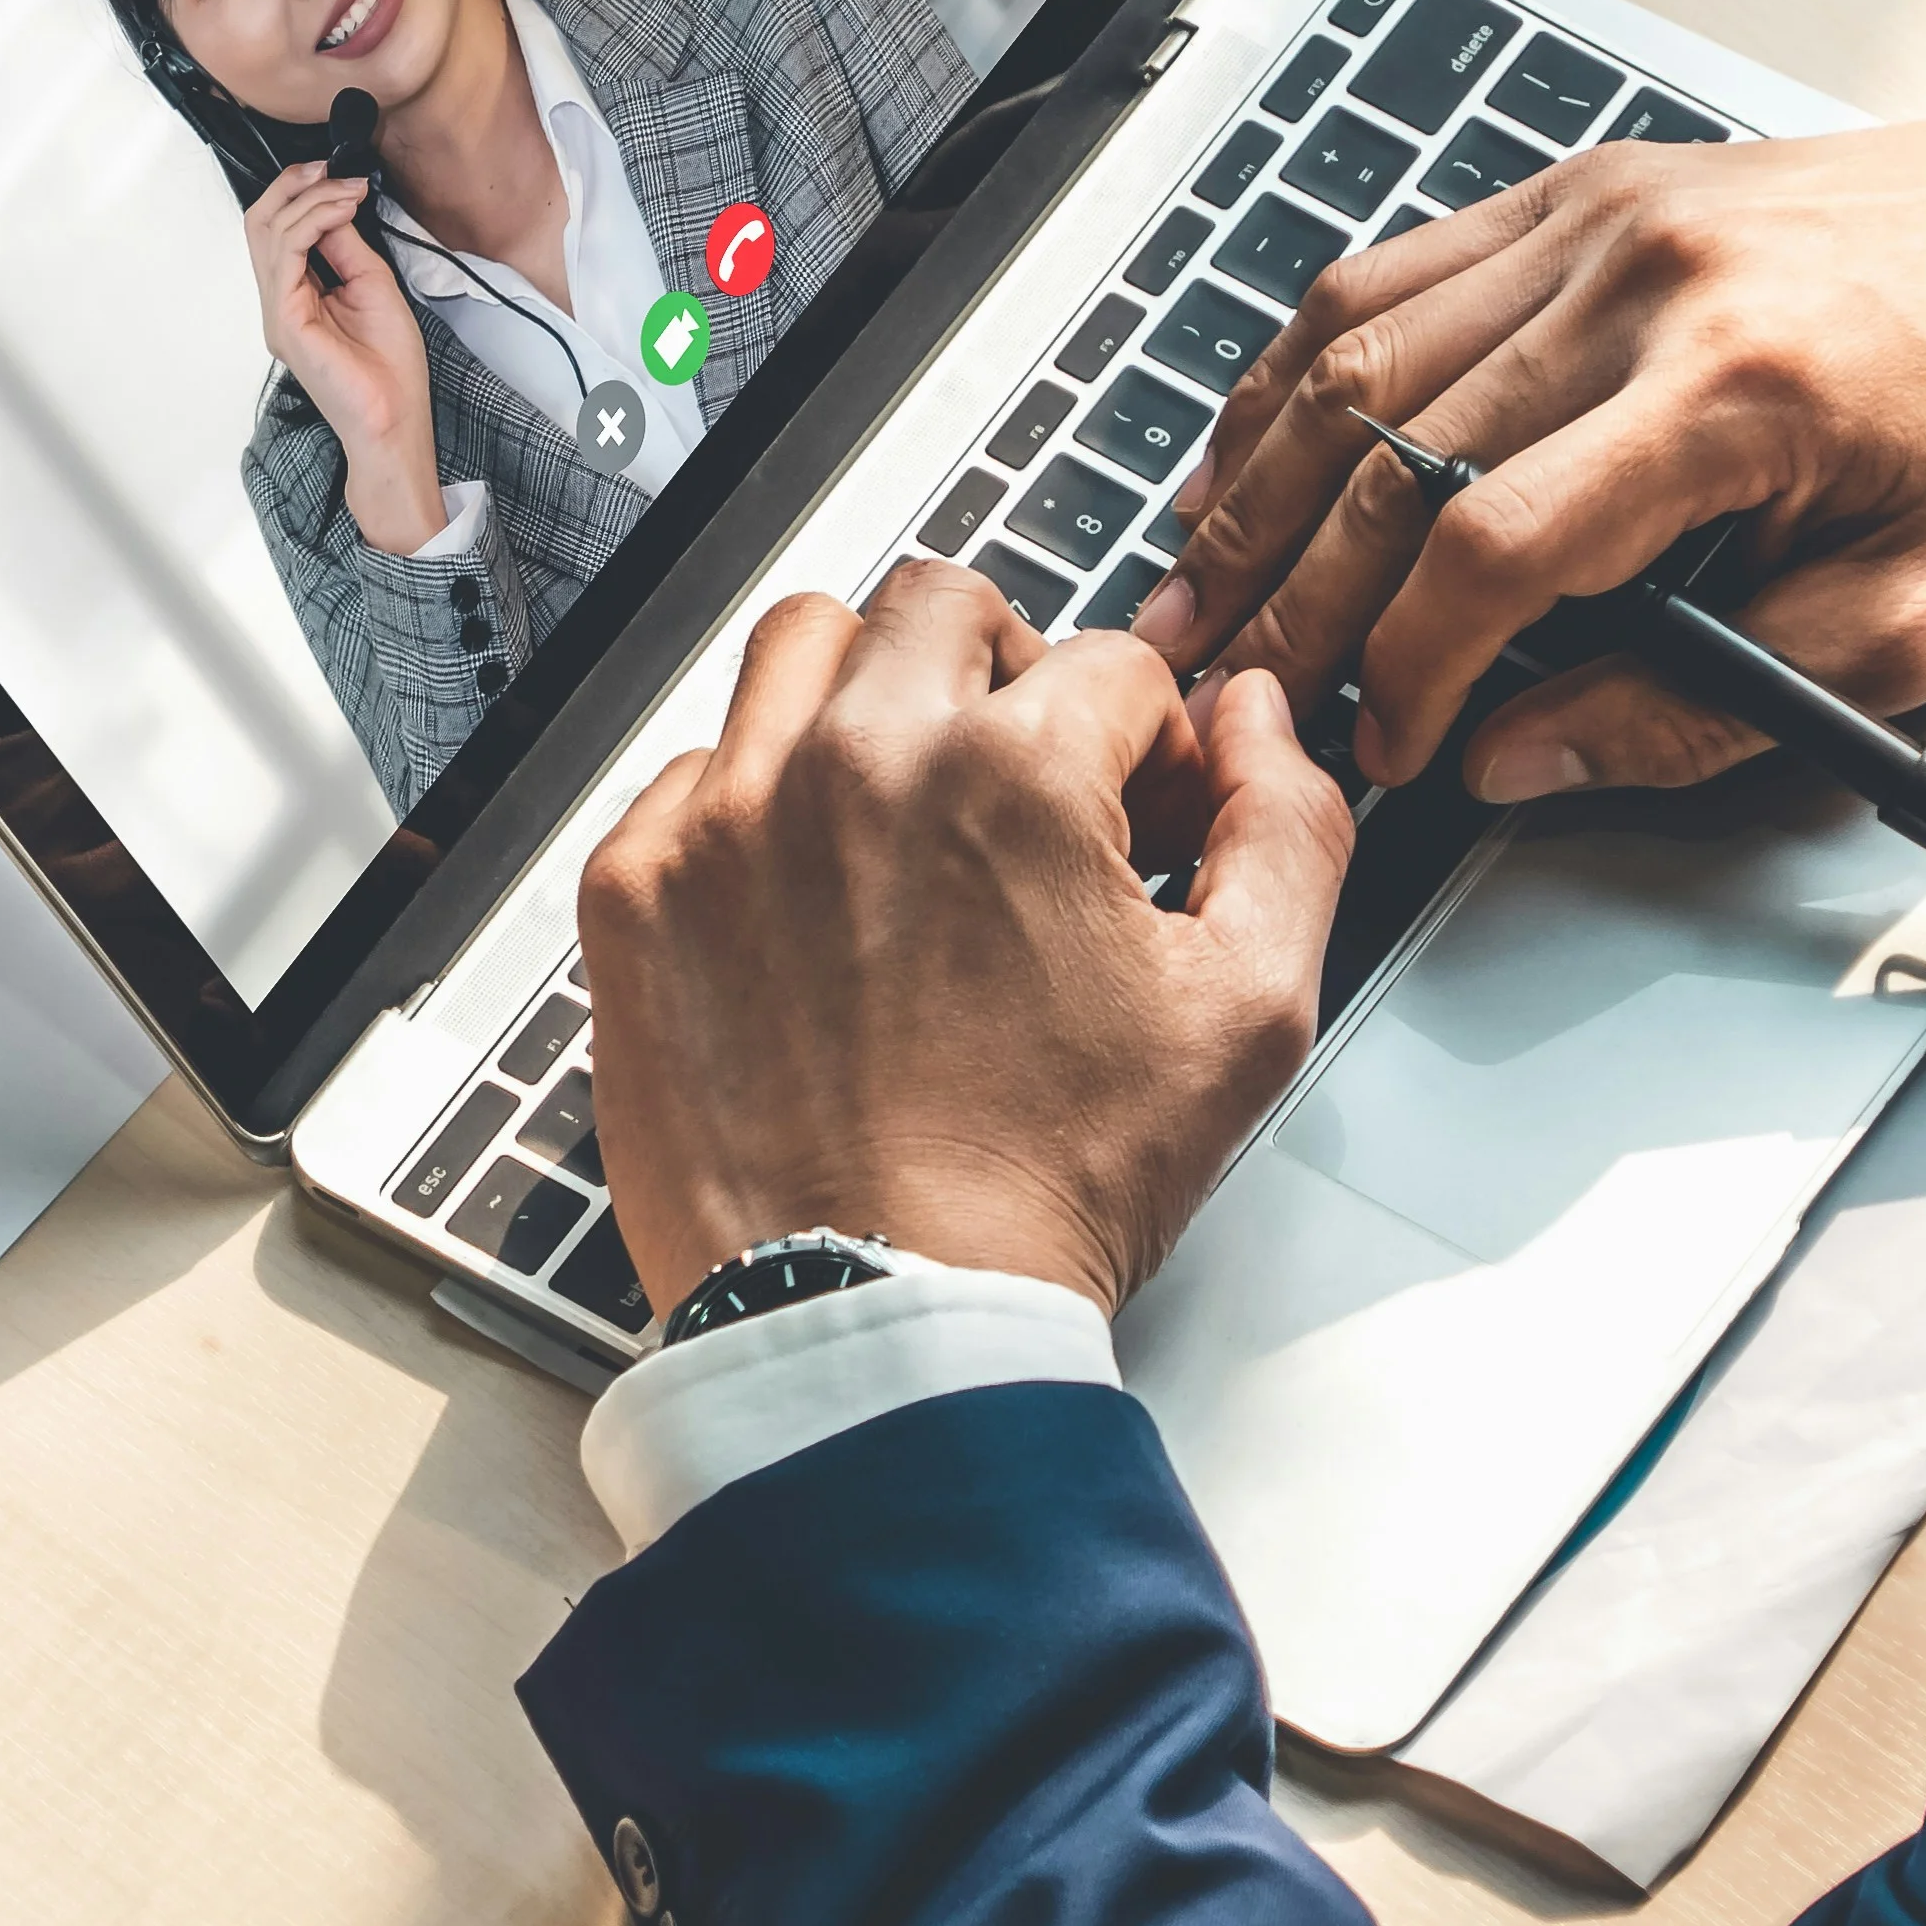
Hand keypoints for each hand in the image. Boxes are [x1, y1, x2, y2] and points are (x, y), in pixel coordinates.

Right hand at [242, 163, 453, 550]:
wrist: (394, 418)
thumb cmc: (389, 368)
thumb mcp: (373, 285)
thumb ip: (346, 247)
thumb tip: (334, 206)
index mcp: (297, 296)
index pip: (278, 230)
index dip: (303, 192)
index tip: (342, 173)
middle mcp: (279, 301)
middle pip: (260, 223)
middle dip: (292, 185)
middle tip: (329, 167)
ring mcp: (278, 312)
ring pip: (268, 231)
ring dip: (310, 199)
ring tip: (348, 190)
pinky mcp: (286, 321)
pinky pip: (285, 254)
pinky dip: (312, 222)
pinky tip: (342, 210)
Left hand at [580, 565, 1353, 1310]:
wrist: (879, 1317)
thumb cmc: (1045, 1189)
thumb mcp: (1248, 1013)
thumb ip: (1289, 828)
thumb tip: (1263, 718)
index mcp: (1012, 774)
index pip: (1112, 664)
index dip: (1151, 744)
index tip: (1137, 819)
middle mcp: (856, 762)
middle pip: (943, 607)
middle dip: (1008, 672)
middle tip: (1025, 780)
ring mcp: (727, 818)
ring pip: (799, 645)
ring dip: (868, 691)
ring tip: (906, 800)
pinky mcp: (636, 889)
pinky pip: (692, 768)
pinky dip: (754, 800)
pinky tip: (807, 889)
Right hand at [1127, 104, 1925, 800]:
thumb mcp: (1914, 624)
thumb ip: (1707, 709)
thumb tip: (1520, 756)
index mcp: (1733, 385)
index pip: (1489, 541)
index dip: (1407, 666)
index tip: (1388, 747)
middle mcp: (1644, 277)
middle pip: (1386, 447)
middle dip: (1294, 594)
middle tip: (1234, 689)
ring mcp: (1600, 213)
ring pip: (1355, 350)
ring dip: (1256, 481)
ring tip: (1199, 583)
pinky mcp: (1586, 186)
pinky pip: (1391, 267)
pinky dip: (1299, 367)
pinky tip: (1256, 445)